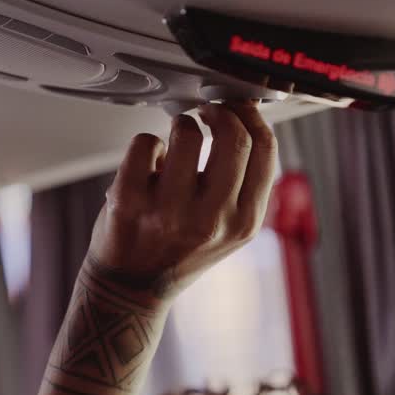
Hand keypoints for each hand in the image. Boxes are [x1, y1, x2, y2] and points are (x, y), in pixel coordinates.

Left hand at [85, 101, 277, 299]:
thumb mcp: (230, 229)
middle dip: (220, 112)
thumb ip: (245, 183)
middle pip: (234, 136)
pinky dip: (146, 144)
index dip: (252, 116)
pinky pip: (145, 142)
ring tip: (175, 143)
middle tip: (208, 112)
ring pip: (188, 132)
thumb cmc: (180, 250)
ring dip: (181, 125)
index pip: (265, 149)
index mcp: (244, 223)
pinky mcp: (129, 201)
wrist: (131, 287)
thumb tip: (248, 115)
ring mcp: (168, 211)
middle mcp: (211, 220)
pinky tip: (147, 164)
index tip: (238, 108)